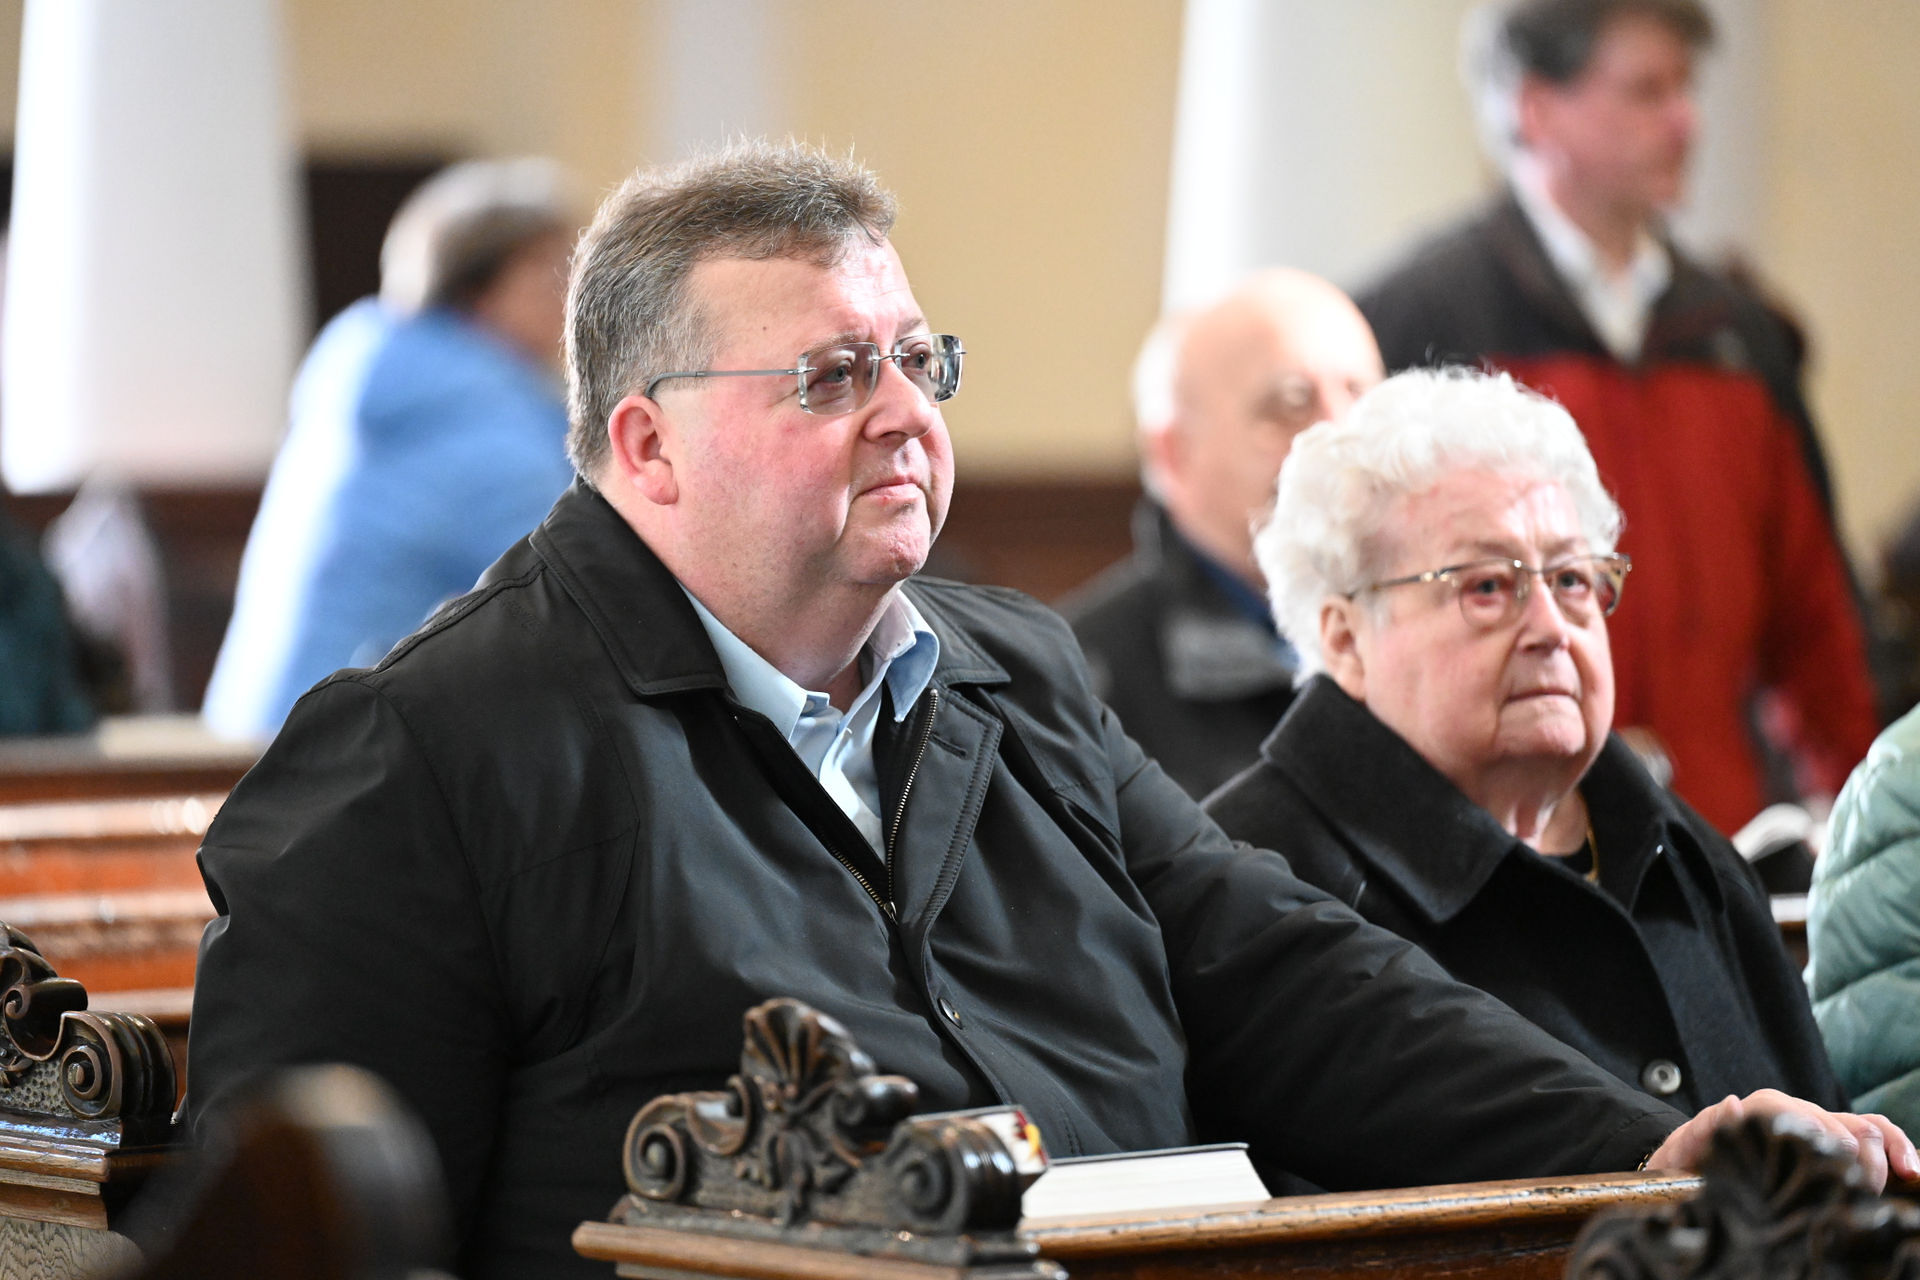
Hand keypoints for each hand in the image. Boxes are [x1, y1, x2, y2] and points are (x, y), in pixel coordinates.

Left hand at [1644, 1089, 1918, 1191]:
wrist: (1694, 1159)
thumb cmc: (1693, 1158)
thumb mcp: (1688, 1148)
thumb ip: (1708, 1128)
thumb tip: (1734, 1103)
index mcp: (1763, 1110)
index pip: (1803, 1118)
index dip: (1826, 1141)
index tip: (1841, 1169)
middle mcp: (1796, 1112)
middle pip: (1842, 1124)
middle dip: (1862, 1155)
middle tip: (1868, 1189)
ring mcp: (1818, 1126)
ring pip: (1865, 1128)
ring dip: (1890, 1149)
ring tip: (1907, 1174)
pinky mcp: (1832, 1144)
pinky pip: (1872, 1137)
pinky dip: (1895, 1149)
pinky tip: (1910, 1172)